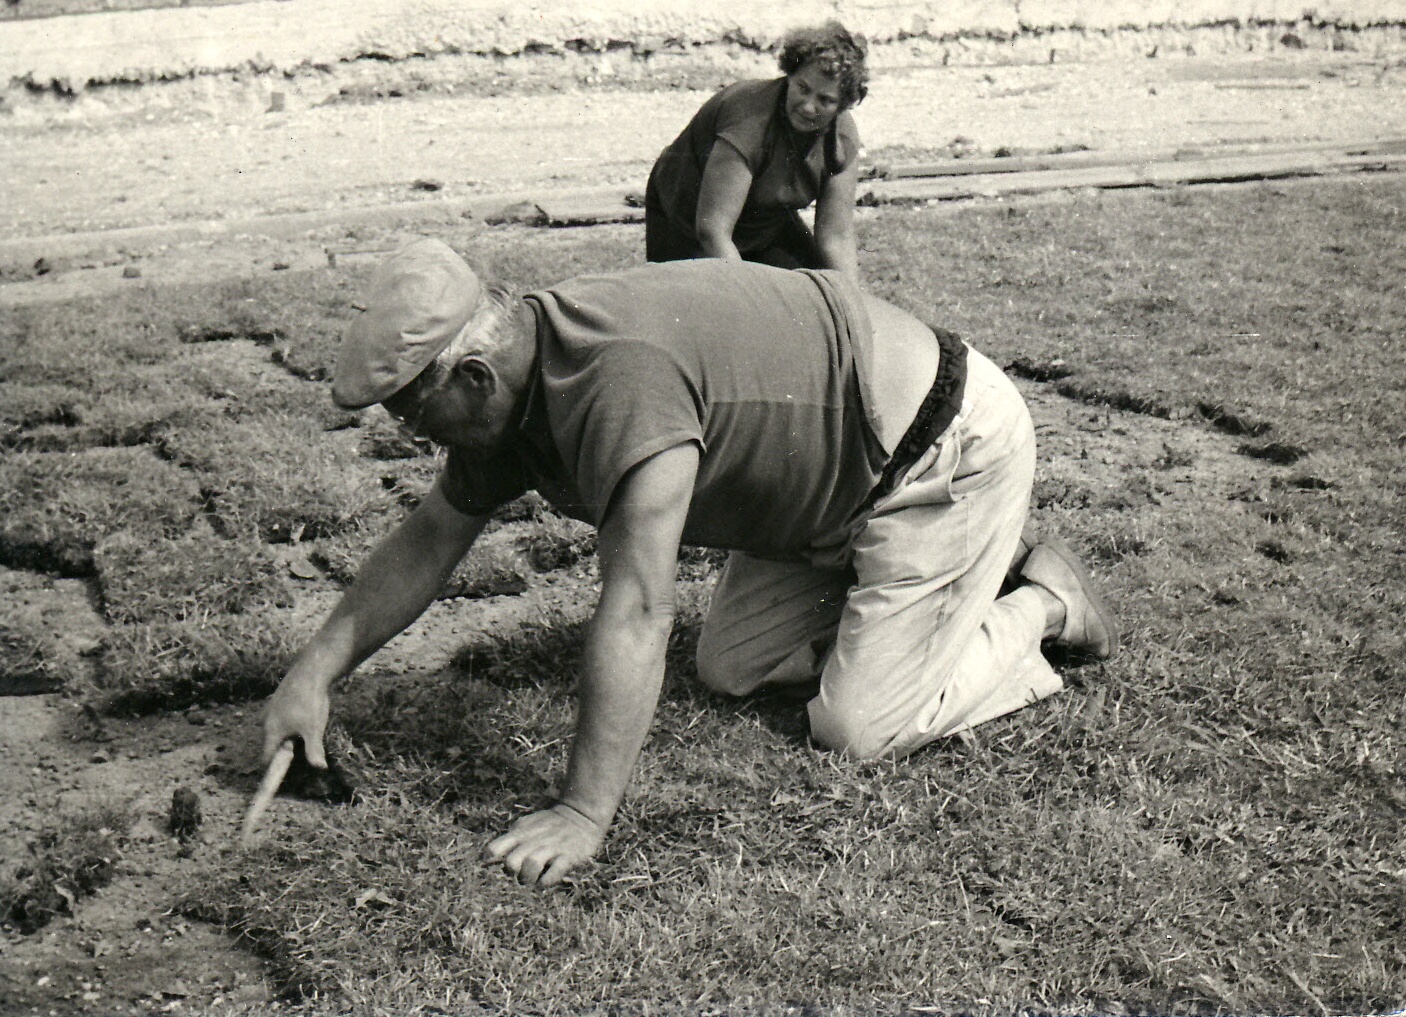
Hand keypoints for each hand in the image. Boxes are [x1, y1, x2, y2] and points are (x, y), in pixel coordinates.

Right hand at [262, 675, 328, 769]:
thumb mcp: (314, 729)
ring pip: (274, 728)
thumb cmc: (311, 702)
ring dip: (285, 735)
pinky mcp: (277, 698)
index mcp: (271, 731)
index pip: (265, 757)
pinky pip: (278, 716)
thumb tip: (320, 768)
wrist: (310, 671)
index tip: (283, 771)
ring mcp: (270, 707)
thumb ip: (314, 750)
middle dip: (281, 750)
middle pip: (270, 743)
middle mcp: (266, 719)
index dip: (272, 767)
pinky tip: (302, 715)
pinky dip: (287, 721)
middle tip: (299, 750)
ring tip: (303, 731)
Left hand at [484, 803, 605, 886]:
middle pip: (511, 863)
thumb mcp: (527, 825)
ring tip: (534, 879)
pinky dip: (546, 882)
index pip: (494, 849)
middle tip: (521, 874)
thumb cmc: (550, 824)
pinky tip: (546, 880)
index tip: (498, 865)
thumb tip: (487, 858)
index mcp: (521, 833)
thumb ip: (510, 839)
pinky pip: (553, 875)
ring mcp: (552, 848)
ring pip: (531, 867)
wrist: (583, 815)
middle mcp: (534, 840)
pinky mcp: (569, 856)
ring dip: (528, 879)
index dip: (491, 862)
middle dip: (513, 874)